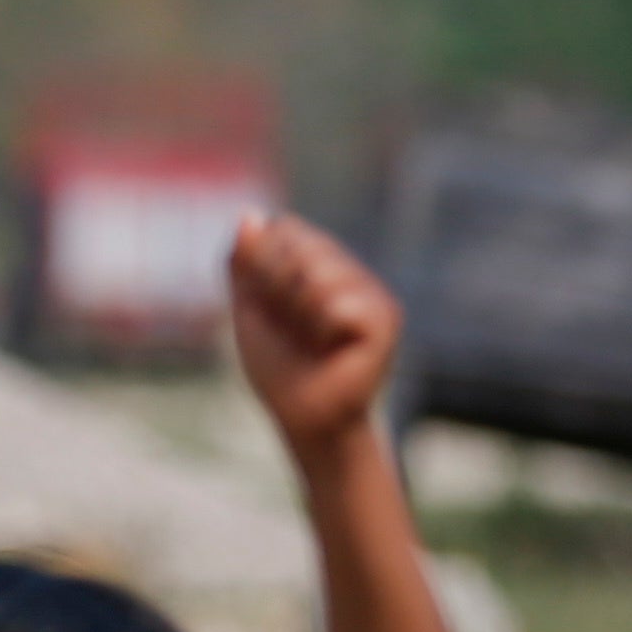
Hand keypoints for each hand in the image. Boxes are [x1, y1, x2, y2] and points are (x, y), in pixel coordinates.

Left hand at [229, 212, 404, 453]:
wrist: (301, 416)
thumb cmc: (278, 367)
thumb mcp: (250, 309)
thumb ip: (246, 264)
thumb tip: (250, 215)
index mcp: (323, 265)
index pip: (286, 229)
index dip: (261, 264)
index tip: (265, 305)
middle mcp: (352, 272)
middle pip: (302, 245)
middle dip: (276, 288)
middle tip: (290, 328)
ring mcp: (372, 294)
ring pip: (319, 274)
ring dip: (297, 312)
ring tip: (310, 339)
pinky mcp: (385, 320)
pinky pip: (338, 304)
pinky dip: (320, 329)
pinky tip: (331, 349)